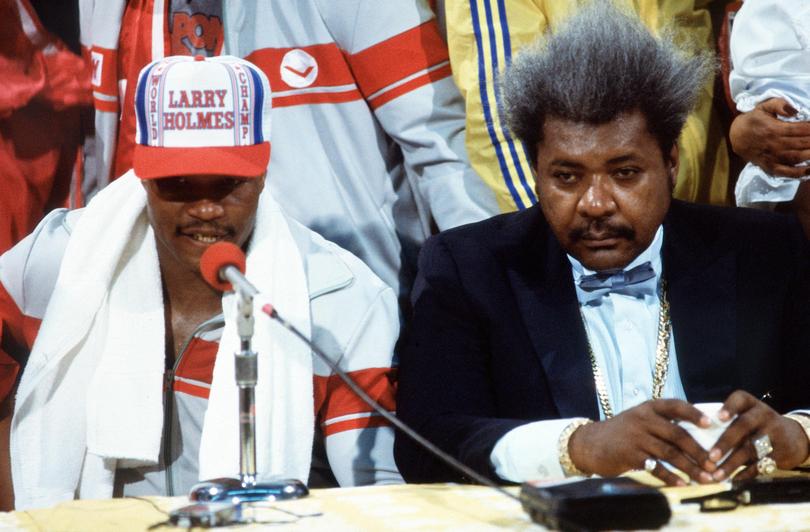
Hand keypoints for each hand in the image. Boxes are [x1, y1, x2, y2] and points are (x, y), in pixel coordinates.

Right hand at [568, 399, 713, 485]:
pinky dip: (671, 477)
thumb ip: (662, 424)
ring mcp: (635, 437)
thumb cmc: (622, 433)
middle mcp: (642, 419)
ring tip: (705, 479)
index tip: (710, 424)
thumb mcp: (639, 420)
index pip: (675, 406)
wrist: (590, 444)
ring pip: (670, 453)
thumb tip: (698, 436)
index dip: (693, 414)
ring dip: (690, 467)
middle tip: (714, 464)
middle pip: (677, 434)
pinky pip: (656, 467)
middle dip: (698, 451)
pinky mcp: (629, 454)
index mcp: (648, 408)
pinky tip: (682, 484)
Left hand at [707, 390, 809, 481]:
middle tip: (710, 457)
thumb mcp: (746, 417)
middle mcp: (762, 415)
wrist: (792, 437)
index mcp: (750, 404)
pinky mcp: (781, 452)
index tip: (718, 418)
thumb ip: (725, 424)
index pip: (740, 399)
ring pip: (751, 448)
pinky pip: (762, 464)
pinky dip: (746, 473)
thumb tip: (693, 443)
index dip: (729, 407)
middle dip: (725, 442)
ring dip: (732, 463)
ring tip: (717, 475)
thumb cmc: (755, 427)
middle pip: (743, 426)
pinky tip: (733, 480)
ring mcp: (773, 432)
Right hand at [729, 98, 809, 177]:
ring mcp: (773, 157)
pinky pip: (788, 172)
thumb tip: (795, 110)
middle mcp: (775, 144)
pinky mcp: (771, 167)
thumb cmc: (755, 119)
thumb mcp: (764, 107)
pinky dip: (801, 173)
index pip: (802, 128)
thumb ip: (779, 104)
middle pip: (804, 143)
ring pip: (799, 157)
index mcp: (775, 128)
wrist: (737, 136)